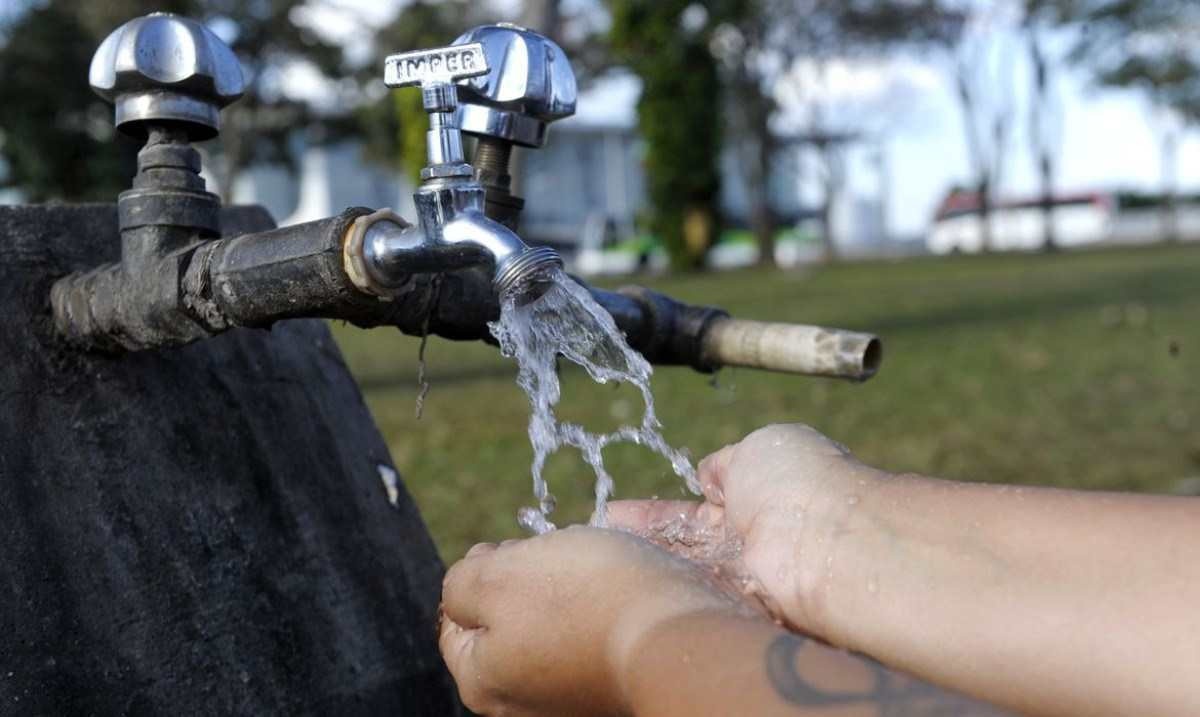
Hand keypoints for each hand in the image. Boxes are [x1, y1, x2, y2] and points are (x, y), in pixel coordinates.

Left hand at [439, 526, 752, 715]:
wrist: (680, 634)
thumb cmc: (584, 600)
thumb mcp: (498, 574)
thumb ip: (461, 582)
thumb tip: (467, 585)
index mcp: (482, 681)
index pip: (455, 618)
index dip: (481, 570)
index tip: (513, 550)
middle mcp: (522, 704)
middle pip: (507, 621)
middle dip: (527, 579)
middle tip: (557, 559)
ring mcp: (571, 699)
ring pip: (553, 624)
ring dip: (569, 591)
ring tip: (596, 572)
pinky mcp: (613, 686)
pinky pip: (595, 637)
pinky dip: (603, 610)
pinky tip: (620, 594)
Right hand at [608, 424, 885, 634]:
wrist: (830, 544)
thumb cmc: (799, 483)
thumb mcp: (757, 448)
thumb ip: (726, 463)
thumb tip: (708, 475)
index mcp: (761, 493)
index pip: (699, 506)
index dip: (658, 511)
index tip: (618, 511)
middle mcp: (752, 539)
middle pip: (685, 543)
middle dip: (643, 539)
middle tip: (599, 537)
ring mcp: (745, 576)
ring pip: (685, 569)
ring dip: (645, 563)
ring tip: (597, 558)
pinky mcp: (740, 609)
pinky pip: (692, 596)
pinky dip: (660, 588)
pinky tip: (621, 582)